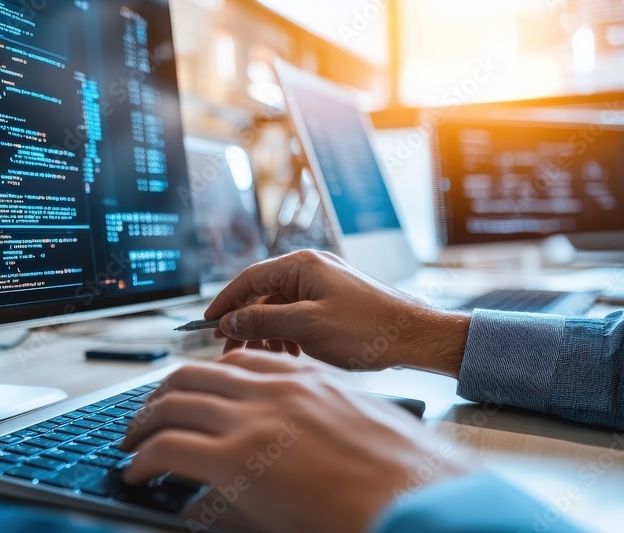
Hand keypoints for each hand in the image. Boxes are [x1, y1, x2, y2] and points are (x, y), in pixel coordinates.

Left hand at [121, 351, 471, 532]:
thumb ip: (316, 421)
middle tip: (147, 417)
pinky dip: (143, 458)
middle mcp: (273, 389)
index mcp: (304, 378)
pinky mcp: (234, 459)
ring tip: (132, 443)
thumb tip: (291, 440)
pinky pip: (166, 448)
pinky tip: (138, 472)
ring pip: (170, 404)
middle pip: (190, 375)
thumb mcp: (355, 429)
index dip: (203, 377)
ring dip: (142, 423)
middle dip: (160, 395)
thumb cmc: (401, 474)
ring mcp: (252, 420)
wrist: (418, 499)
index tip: (188, 392)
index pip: (237, 360)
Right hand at [205, 250, 470, 375]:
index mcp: (302, 265)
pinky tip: (289, 354)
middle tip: (230, 348)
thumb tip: (230, 321)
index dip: (225, 302)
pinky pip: (299, 314)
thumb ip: (263, 322)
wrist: (416, 337)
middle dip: (245, 322)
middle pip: (263, 293)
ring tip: (263, 357)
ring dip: (267, 332)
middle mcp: (312, 268)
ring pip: (280, 307)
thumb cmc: (368, 329)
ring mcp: (325, 284)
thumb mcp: (306, 327)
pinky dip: (287, 334)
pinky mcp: (336, 302)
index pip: (248, 278)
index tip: (207, 323)